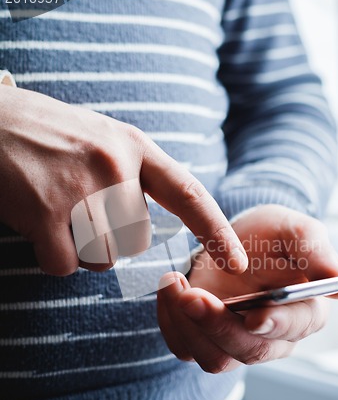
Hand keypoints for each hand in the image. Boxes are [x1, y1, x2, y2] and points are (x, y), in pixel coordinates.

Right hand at [0, 85, 246, 274]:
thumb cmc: (46, 135)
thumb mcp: (100, 138)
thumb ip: (131, 174)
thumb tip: (147, 220)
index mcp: (132, 146)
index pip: (189, 194)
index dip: (217, 231)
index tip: (238, 262)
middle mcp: (114, 165)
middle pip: (136, 240)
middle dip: (110, 239)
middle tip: (76, 209)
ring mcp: (80, 187)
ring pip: (103, 258)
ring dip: (80, 248)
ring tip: (55, 210)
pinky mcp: (44, 211)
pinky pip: (65, 265)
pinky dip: (52, 256)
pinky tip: (36, 225)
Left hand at [157, 205, 337, 372]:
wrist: (235, 238)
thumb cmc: (270, 235)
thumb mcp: (293, 229)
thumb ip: (314, 249)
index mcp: (303, 310)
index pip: (295, 327)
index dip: (276, 324)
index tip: (255, 315)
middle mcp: (271, 336)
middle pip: (250, 350)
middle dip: (219, 325)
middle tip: (192, 295)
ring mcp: (235, 341)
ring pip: (214, 358)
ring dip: (189, 326)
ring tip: (173, 283)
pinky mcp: (205, 339)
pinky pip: (185, 348)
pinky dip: (171, 323)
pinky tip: (168, 290)